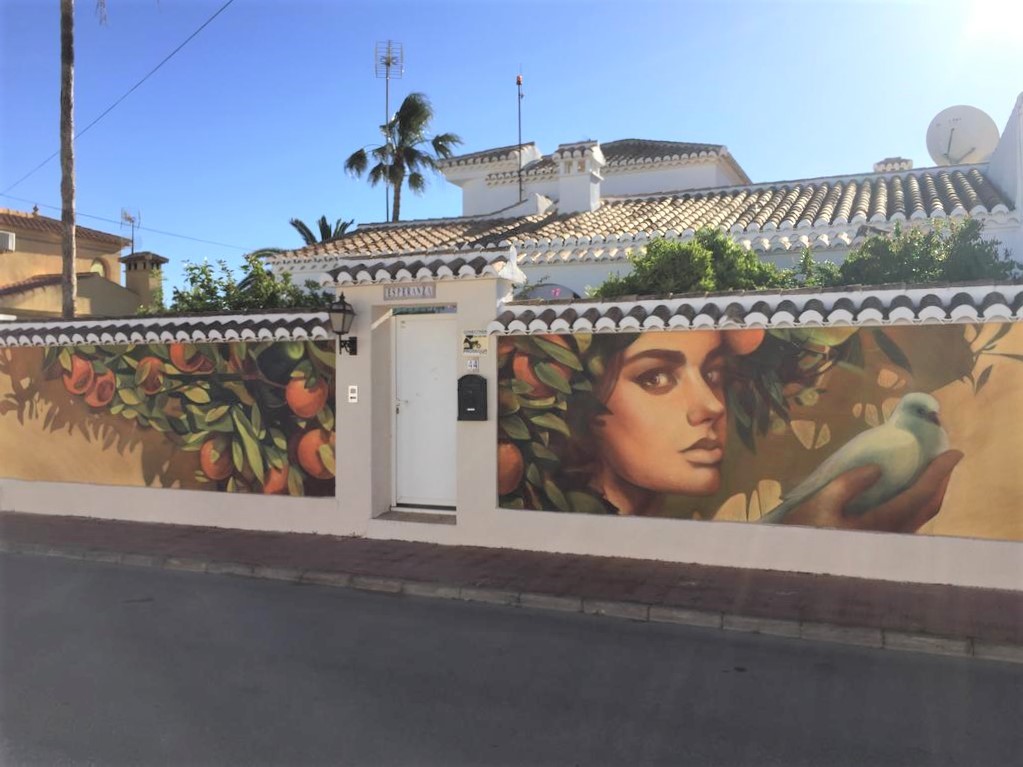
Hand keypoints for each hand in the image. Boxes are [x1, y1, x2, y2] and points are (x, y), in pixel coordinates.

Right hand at [781, 450, 963, 532]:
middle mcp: (894, 536)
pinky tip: (911, 492)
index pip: (920, 495)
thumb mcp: (819, 504)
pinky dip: (921, 502)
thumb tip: (876, 469)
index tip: (953, 452)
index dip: (938, 472)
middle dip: (941, 480)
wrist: (800, 568)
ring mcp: (891, 544)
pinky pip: (913, 520)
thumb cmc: (805, 535)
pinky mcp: (885, 547)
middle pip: (928, 507)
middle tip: (947, 456)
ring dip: (933, 491)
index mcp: (880, 524)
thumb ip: (847, 484)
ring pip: (923, 516)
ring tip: (932, 470)